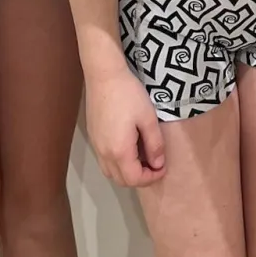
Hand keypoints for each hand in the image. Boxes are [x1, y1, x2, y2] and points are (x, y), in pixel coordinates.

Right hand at [85, 68, 166, 187]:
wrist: (104, 76)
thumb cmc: (129, 95)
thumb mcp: (148, 118)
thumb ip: (155, 144)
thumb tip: (158, 164)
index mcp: (119, 151)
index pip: (134, 179)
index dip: (151, 178)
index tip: (162, 167)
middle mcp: (104, 154)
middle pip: (121, 180)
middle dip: (139, 177)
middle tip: (154, 163)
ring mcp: (96, 146)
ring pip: (110, 172)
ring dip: (127, 172)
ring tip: (143, 156)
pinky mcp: (93, 138)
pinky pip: (105, 160)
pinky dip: (118, 163)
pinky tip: (129, 147)